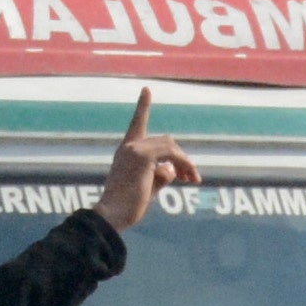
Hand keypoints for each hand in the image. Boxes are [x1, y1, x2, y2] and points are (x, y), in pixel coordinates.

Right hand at [98, 88, 198, 232]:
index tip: (147, 89)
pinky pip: (172, 155)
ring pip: (171, 147)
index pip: (137, 124)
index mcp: (126, 152)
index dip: (142, 106)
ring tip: (193, 179)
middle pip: (166, 141)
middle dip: (182, 158)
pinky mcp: (143, 156)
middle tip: (192, 178)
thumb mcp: (146, 187)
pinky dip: (184, 165)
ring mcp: (135, 150)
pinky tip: (187, 178)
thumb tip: (174, 170)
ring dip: (186, 163)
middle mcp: (129, 147)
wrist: (112, 216)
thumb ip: (160, 175)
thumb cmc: (127, 207)